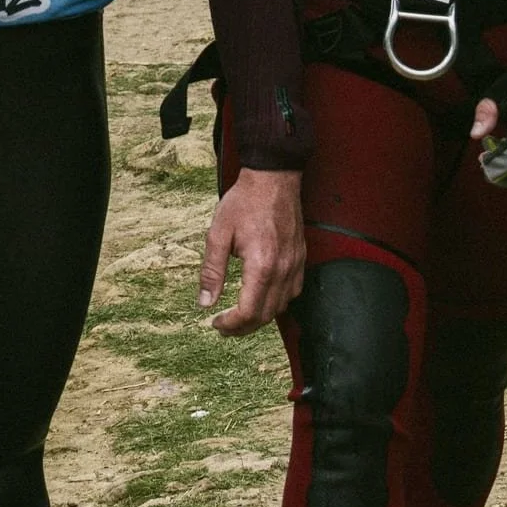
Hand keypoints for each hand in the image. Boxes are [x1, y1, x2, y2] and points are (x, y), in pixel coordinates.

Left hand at [199, 168, 304, 335]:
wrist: (273, 179)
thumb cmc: (244, 202)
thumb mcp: (218, 234)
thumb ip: (212, 271)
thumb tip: (205, 302)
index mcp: (261, 266)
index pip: (249, 312)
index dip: (231, 325)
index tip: (215, 324)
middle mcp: (282, 270)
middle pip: (266, 316)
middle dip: (243, 327)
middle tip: (223, 326)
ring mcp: (295, 266)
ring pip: (281, 308)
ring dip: (259, 318)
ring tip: (239, 316)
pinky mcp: (301, 260)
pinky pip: (292, 293)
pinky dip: (276, 303)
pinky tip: (262, 298)